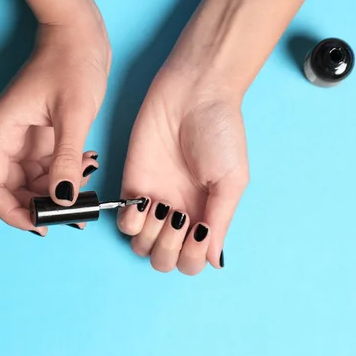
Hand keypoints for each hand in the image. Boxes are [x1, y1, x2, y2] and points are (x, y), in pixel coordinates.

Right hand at [0, 23, 110, 234]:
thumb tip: (63, 198)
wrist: (82, 39)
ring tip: (85, 197)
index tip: (39, 224)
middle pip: (11, 189)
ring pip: (31, 183)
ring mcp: (24, 140)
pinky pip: (48, 170)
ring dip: (55, 195)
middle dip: (38, 207)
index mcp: (1, 131)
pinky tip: (85, 177)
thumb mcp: (73, 114)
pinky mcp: (42, 138)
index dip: (9, 212)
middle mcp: (7, 138)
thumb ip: (66, 158)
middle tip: (72, 218)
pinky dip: (65, 179)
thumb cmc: (72, 64)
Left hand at [117, 69, 248, 274]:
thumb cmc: (221, 133)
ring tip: (162, 207)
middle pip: (165, 260)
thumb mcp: (232, 181)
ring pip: (141, 247)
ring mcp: (155, 201)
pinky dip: (130, 221)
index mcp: (207, 216)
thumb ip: (221, 222)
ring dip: (150, 237)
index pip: (193, 261)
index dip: (192, 256)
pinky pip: (123, 222)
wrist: (194, 94)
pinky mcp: (133, 185)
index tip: (199, 229)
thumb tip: (215, 261)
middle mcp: (180, 214)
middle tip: (179, 217)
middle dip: (170, 249)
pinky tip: (144, 202)